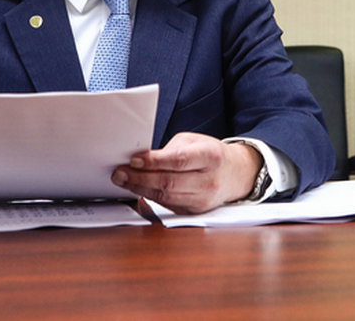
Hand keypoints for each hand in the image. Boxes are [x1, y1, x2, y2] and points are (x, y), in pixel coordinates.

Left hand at [111, 132, 261, 213]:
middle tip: (119, 173)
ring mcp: (203, 199)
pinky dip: (149, 197)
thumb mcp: (195, 142)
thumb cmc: (211, 155)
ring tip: (123, 180)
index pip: (180, 160)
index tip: (134, 159)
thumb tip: (141, 160)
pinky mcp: (195, 211)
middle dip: (140, 178)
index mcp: (211, 156)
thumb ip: (170, 150)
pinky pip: (167, 205)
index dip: (154, 161)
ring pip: (166, 197)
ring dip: (140, 189)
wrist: (235, 174)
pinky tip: (138, 189)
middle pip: (169, 183)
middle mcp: (209, 180)